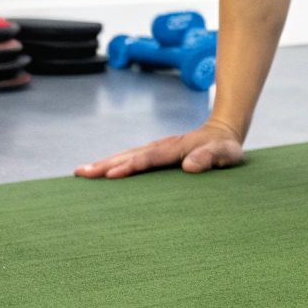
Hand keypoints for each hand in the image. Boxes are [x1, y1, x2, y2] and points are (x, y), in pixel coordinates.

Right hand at [74, 119, 244, 177]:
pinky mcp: (155, 153)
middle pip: (129, 154)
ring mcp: (156, 148)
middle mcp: (161, 146)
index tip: (111, 175)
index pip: (149, 159)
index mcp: (175, 148)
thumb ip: (210, 158)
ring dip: (104, 163)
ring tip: (81, 172)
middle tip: (81, 173)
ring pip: (126, 155)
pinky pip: (131, 158)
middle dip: (105, 164)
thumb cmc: (226, 147)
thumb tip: (189, 166)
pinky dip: (113, 163)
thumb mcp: (226, 153)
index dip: (130, 166)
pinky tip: (100, 172)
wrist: (223, 132)